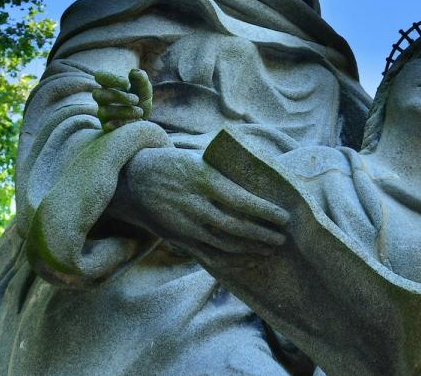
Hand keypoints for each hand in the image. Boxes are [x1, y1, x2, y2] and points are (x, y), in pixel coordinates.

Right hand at [93, 69, 152, 131]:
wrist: (143, 122)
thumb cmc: (141, 101)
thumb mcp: (144, 89)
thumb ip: (141, 79)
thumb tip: (134, 72)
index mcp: (109, 85)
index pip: (100, 76)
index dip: (112, 79)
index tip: (127, 84)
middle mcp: (102, 99)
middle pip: (96, 94)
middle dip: (118, 96)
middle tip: (136, 99)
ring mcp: (103, 114)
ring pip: (103, 111)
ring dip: (125, 111)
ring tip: (140, 112)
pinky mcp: (106, 127)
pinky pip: (108, 126)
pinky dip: (122, 123)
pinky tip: (133, 122)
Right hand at [124, 146, 289, 255]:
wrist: (135, 179)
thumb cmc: (176, 165)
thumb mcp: (200, 160)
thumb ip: (225, 173)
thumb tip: (261, 183)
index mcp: (204, 179)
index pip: (241, 199)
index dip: (265, 211)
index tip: (284, 217)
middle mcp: (195, 204)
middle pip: (236, 225)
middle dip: (263, 234)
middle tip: (283, 238)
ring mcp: (186, 224)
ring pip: (224, 242)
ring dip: (251, 248)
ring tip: (270, 248)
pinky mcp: (179, 238)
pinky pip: (208, 254)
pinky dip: (230, 260)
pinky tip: (246, 260)